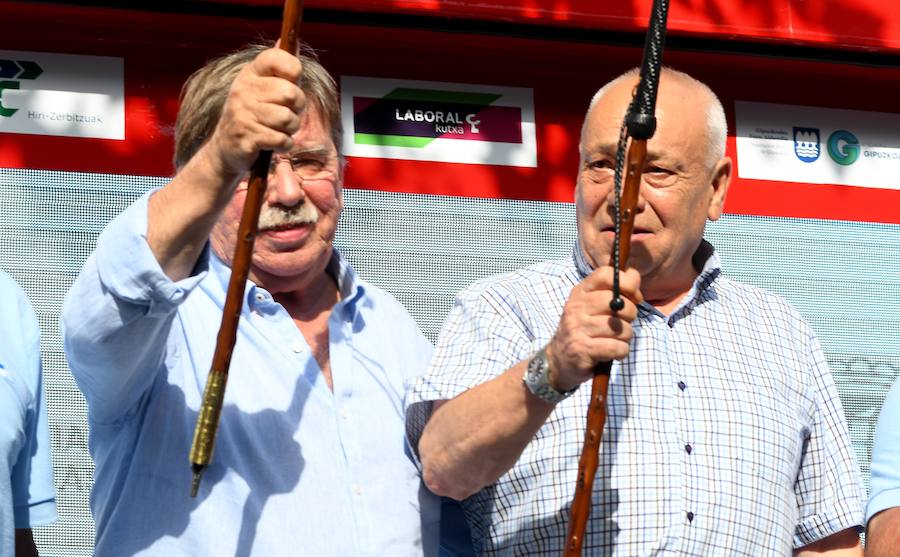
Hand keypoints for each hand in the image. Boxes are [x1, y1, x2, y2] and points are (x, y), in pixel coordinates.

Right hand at [207, 47, 305, 178]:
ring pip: (288, 119)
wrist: (225, 148)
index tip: (293, 82)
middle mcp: (243, 90)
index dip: (293, 70)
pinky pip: (281, 139)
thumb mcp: (261, 89)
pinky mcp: (246, 138)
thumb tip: (289, 41)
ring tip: (280, 130)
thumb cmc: (252, 116)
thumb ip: (279, 70)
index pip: (276, 58)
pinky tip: (275, 143)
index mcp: (250, 74)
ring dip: (291, 129)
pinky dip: (284, 145)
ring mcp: (242, 114)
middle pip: (290, 93)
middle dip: (298, 107)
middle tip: (289, 113)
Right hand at [546, 266, 640, 391]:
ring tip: (616, 340)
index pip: (605, 275)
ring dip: (625, 337)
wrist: (559, 359)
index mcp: (580, 293)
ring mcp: (577, 328)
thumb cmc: (584, 330)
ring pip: (620, 328)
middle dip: (631, 315)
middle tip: (622, 323)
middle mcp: (576, 308)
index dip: (626, 283)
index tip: (633, 296)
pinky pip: (616, 347)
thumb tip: (635, 275)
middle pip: (619, 303)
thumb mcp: (594, 306)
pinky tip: (614, 352)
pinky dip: (621, 351)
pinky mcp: (582, 349)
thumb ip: (616, 290)